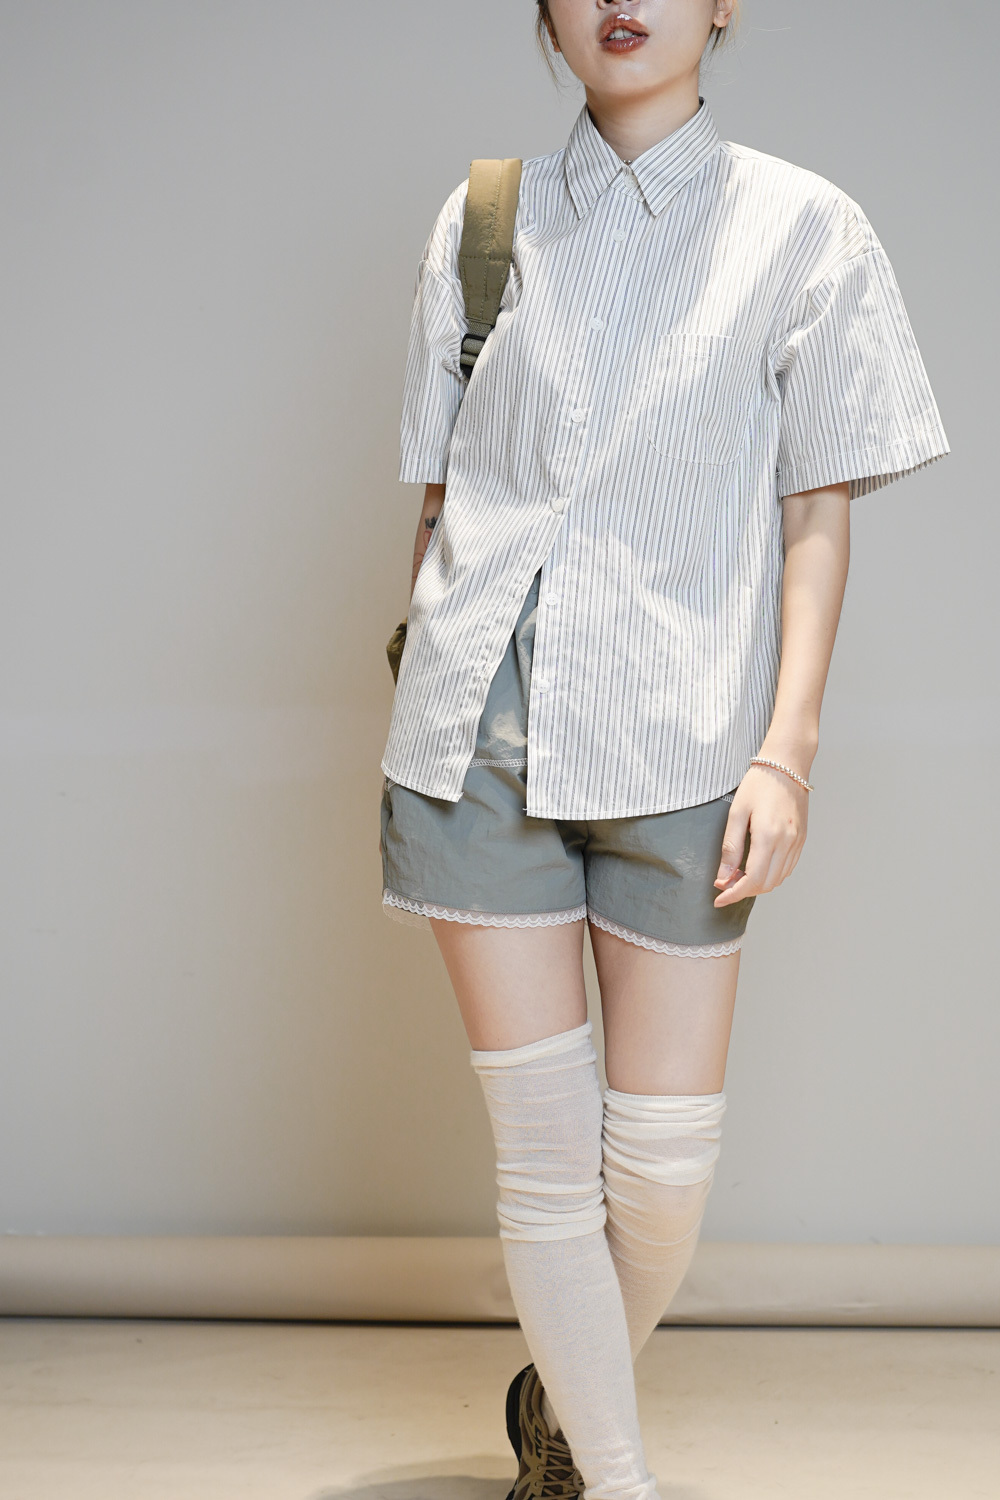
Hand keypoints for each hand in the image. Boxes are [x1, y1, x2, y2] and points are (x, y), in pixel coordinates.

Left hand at [713, 763, 808, 906]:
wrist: (787, 766)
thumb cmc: (759, 784)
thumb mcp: (736, 812)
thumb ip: (731, 847)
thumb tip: (724, 876)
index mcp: (768, 836)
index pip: (751, 879)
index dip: (734, 894)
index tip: (719, 899)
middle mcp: (786, 843)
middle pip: (766, 884)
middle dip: (743, 890)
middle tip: (725, 884)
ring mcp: (797, 843)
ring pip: (778, 879)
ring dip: (758, 885)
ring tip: (738, 875)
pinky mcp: (802, 840)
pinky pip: (788, 868)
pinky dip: (771, 875)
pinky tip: (757, 867)